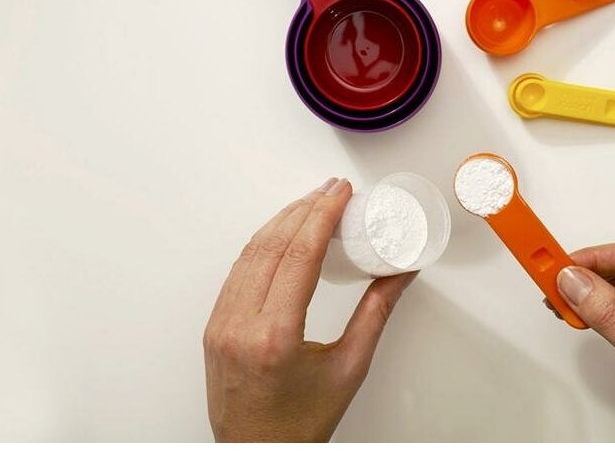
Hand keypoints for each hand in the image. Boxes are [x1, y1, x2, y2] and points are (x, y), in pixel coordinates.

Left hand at [203, 177, 416, 441]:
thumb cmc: (299, 425)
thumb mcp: (349, 368)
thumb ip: (376, 313)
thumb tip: (400, 273)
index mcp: (275, 336)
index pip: (299, 255)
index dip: (321, 215)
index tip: (339, 193)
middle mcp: (240, 326)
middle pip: (273, 246)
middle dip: (304, 209)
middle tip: (331, 190)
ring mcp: (221, 325)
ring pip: (250, 253)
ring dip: (281, 221)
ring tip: (309, 203)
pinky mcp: (214, 327)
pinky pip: (237, 272)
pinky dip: (261, 244)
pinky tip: (279, 233)